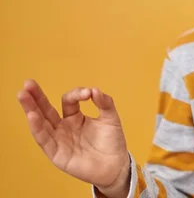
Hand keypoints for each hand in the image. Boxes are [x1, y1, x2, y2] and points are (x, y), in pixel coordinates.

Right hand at [17, 79, 130, 195]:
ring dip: (31, 109)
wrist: (116, 165)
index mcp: (75, 117)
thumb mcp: (110, 118)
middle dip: (36, 97)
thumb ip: (104, 102)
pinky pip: (44, 139)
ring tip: (23, 95)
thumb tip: (94, 89)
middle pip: (46, 110)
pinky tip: (32, 115)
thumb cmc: (112, 142)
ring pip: (41, 123)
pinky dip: (37, 127)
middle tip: (27, 83)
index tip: (88, 93)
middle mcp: (63, 127)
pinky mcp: (56, 153)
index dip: (76, 94)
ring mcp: (59, 140)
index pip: (68, 100)